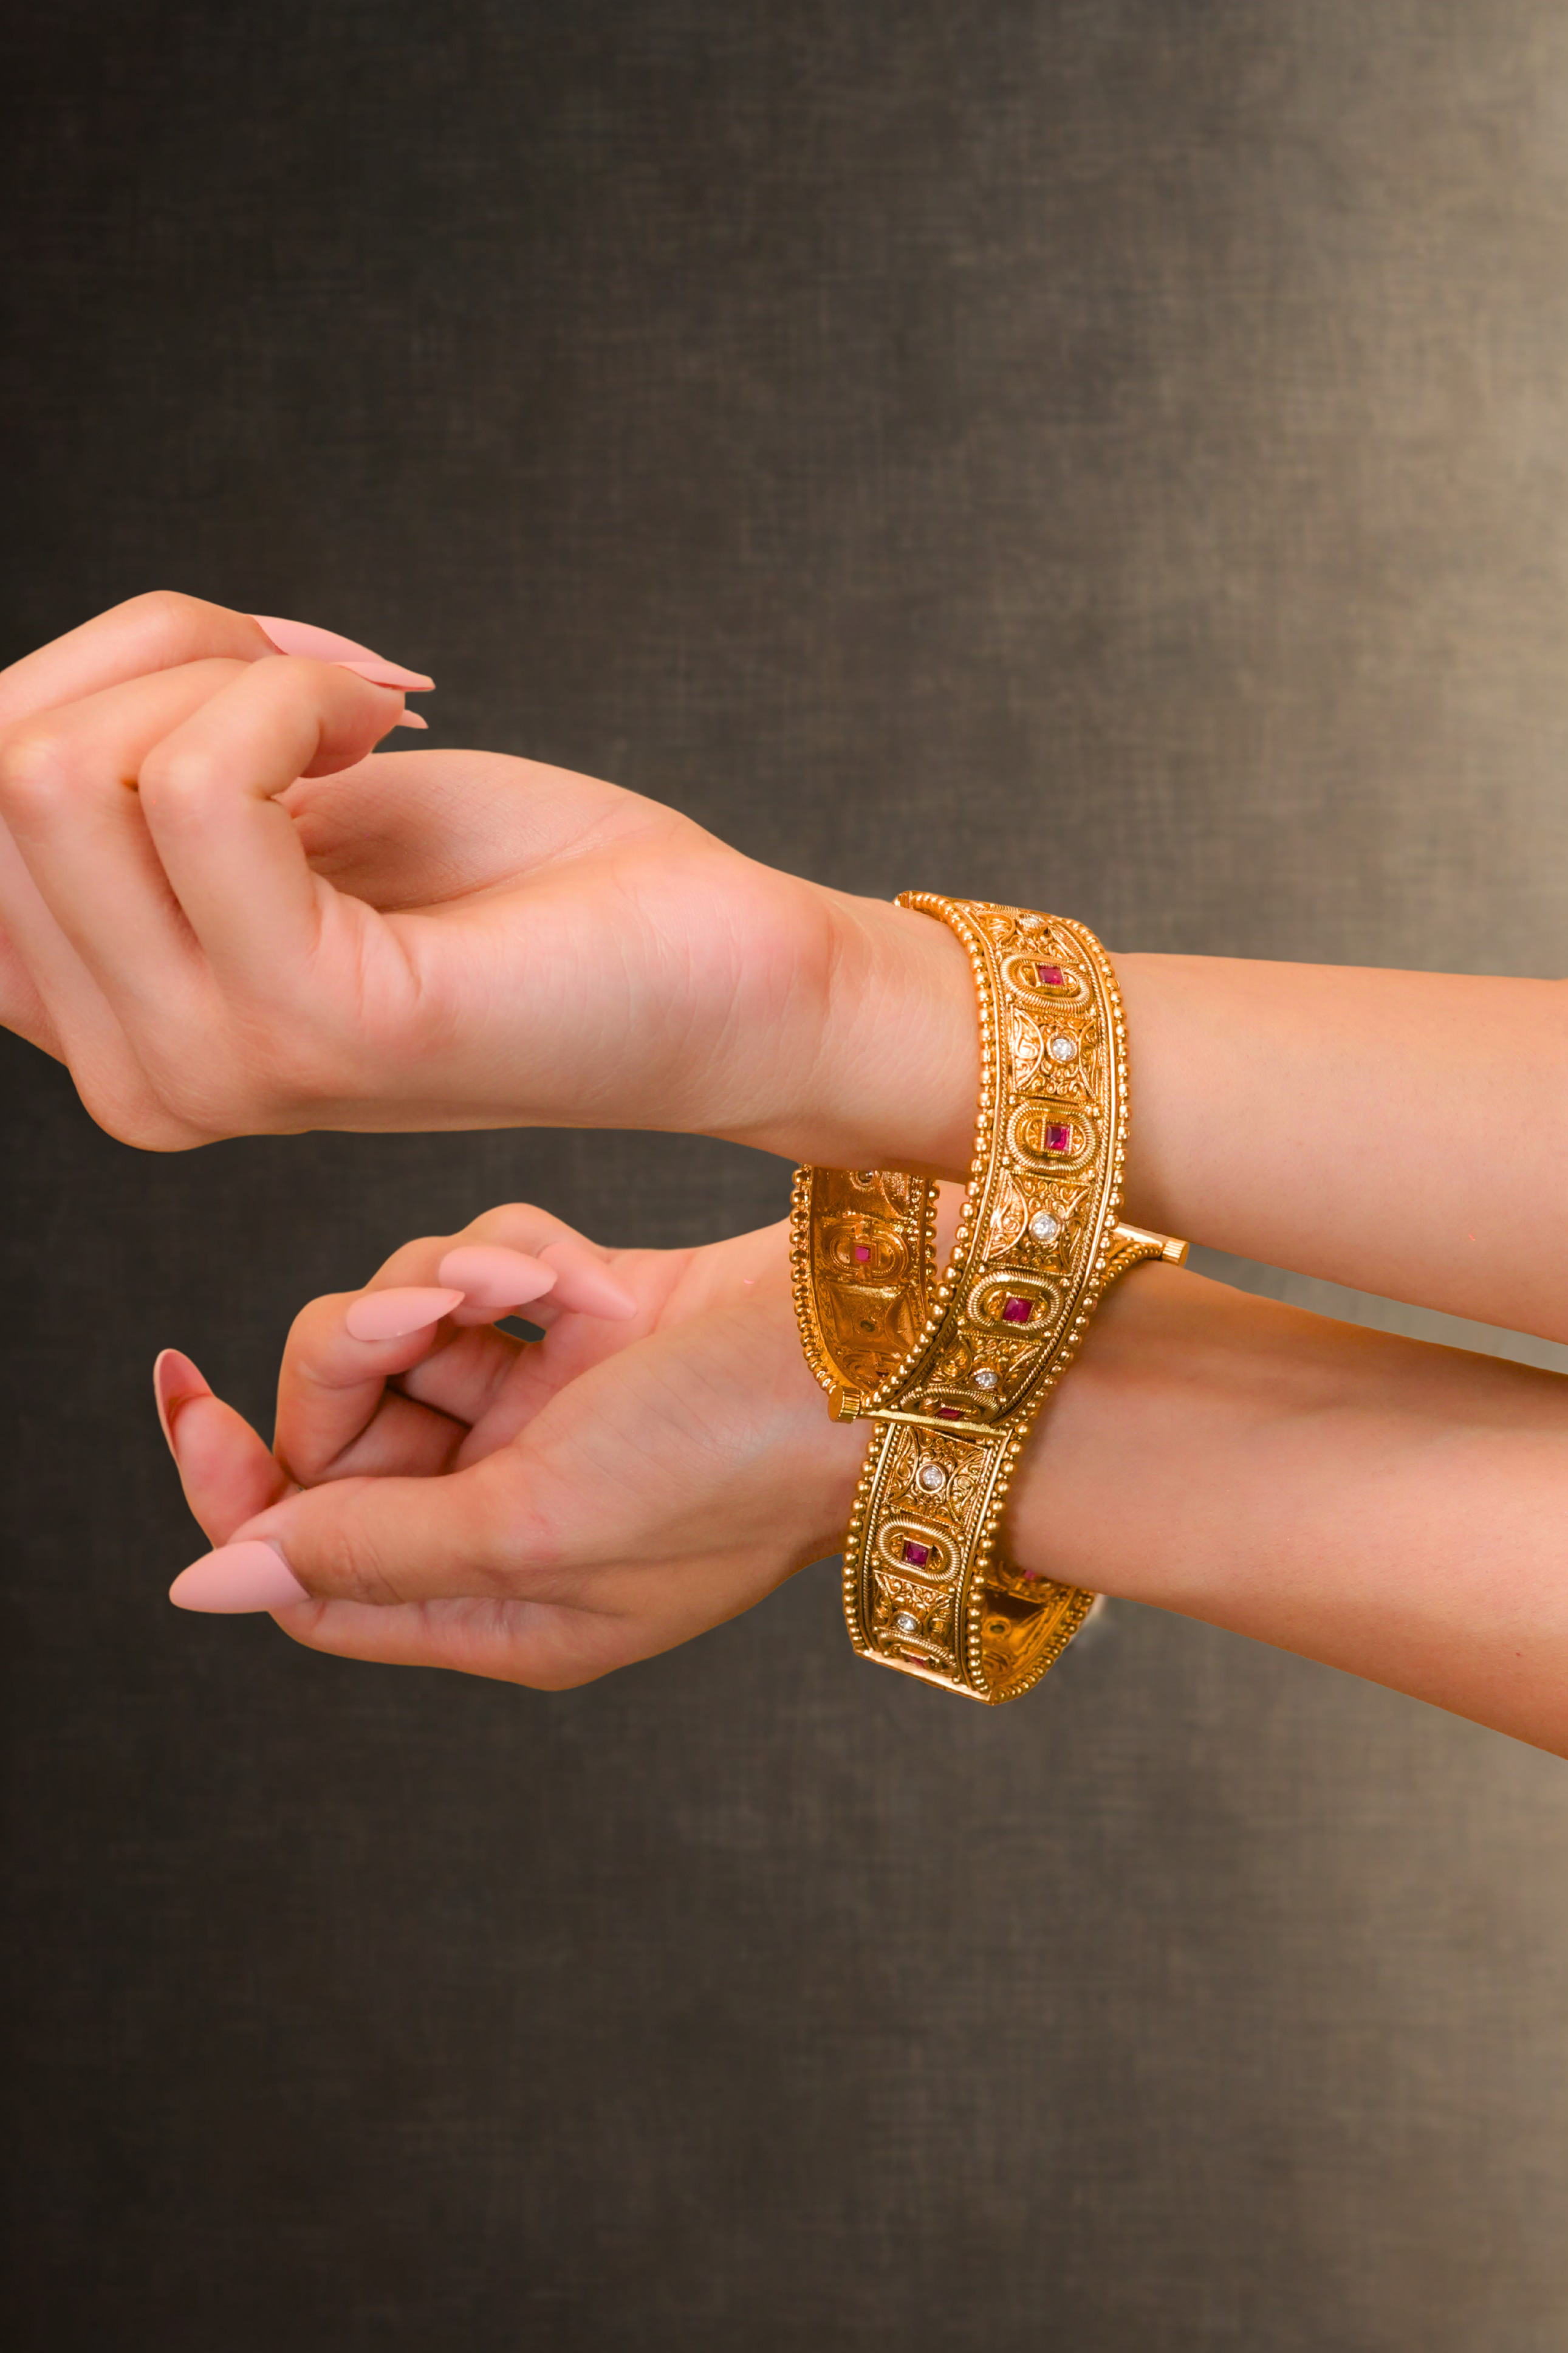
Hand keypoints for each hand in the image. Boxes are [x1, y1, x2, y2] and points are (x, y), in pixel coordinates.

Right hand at [0, 593, 976, 1167]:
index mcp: (108, 1023)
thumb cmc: (514, 876)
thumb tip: (3, 698)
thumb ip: (122, 774)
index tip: (245, 677)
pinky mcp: (317, 1030)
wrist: (710, 963)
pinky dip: (292, 691)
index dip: (89, 678)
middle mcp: (136, 1078)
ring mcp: (215, 1069)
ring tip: (356, 717)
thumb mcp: (271, 798)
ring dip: (224, 669)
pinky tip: (388, 730)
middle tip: (316, 683)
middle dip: (154, 654)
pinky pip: (198, 783)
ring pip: (57, 773)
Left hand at [155, 1203, 867, 1686]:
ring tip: (529, 1278)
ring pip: (403, 1336)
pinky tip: (580, 1269)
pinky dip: (508, 1253)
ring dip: (442, 1288)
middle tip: (429, 1314)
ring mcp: (555, 1414)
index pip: (306, 1563)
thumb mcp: (537, 1523)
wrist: (896, 1344)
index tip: (190, 1394)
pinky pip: (481, 1271)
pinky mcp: (591, 1323)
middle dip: (361, 1355)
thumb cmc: (741, 1458)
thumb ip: (363, 1547)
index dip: (236, 1485)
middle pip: (344, 1435)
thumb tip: (202, 1587)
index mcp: (498, 1604)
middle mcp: (515, 1514)